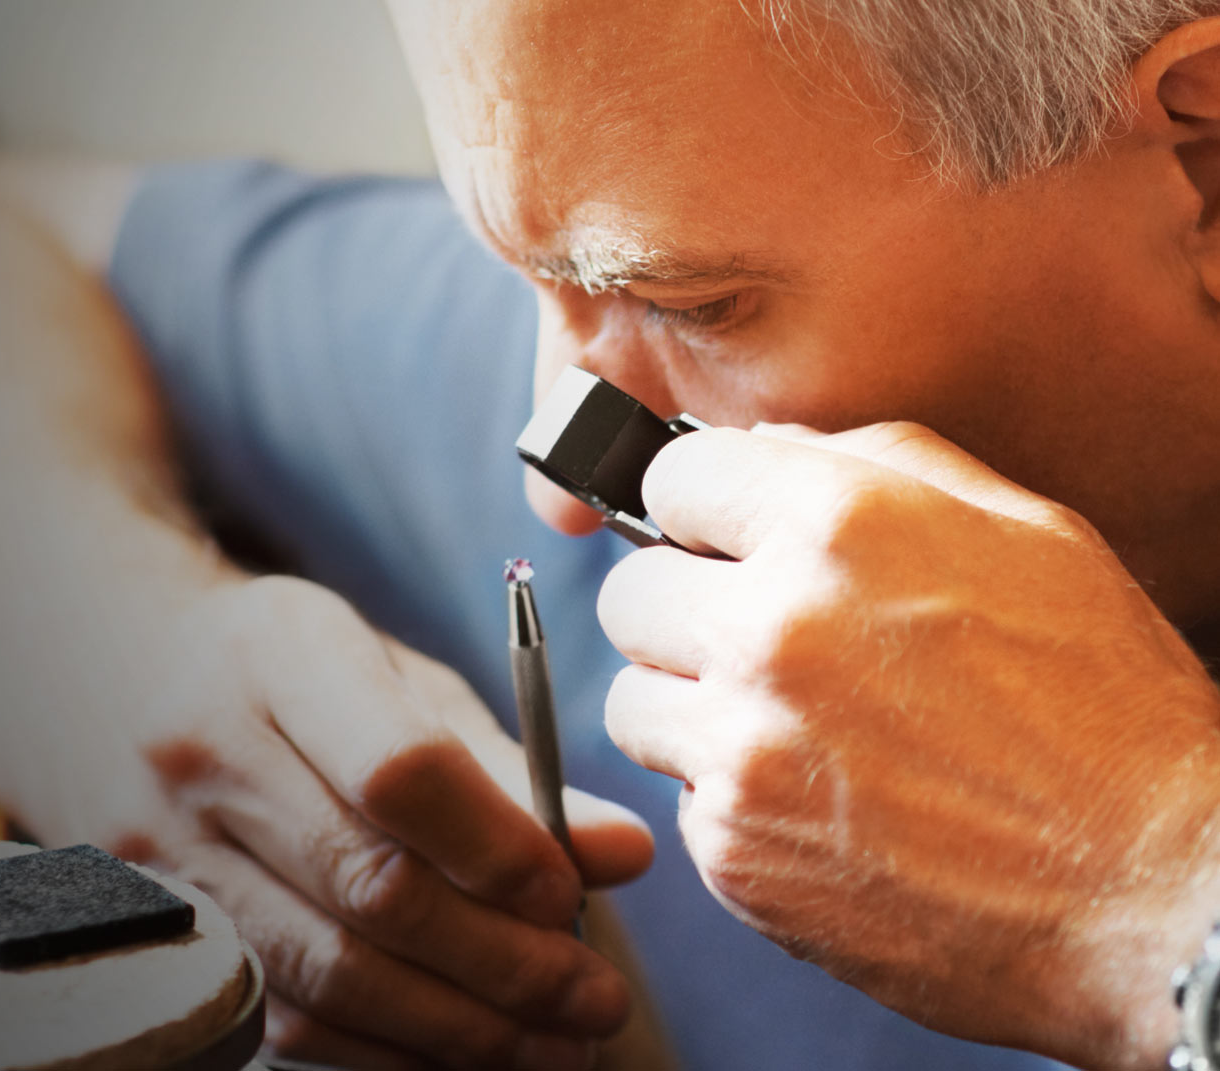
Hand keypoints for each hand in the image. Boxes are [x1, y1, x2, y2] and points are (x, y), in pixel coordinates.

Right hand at [85, 574, 654, 1069]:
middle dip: (503, 964)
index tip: (572, 895)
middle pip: (369, 888)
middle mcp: (200, 750)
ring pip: (326, 973)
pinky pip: (282, 1017)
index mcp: (274, 654)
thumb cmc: (284, 676)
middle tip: (595, 1002)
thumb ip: (505, 763)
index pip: (398, 770)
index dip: (500, 851)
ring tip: (552, 1047)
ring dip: (456, 1028)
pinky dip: (384, 1051)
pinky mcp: (157, 930)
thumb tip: (622, 855)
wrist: (98, 679)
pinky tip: (458, 1053)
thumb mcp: (386, 675)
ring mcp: (160, 851)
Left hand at [598, 421, 1219, 1069]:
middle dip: (684, 609)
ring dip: (690, 709)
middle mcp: (772, 626)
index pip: (674, 475)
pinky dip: (733, 801)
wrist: (1154, 897)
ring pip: (630, 699)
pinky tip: (823, 806)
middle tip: (756, 645)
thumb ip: (884, 465)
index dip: (701, 508)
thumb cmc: (1108, 711)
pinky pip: (679, 798)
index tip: (721, 540)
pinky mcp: (731, 846)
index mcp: (840, 524)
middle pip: (628, 592)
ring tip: (788, 731)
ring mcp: (741, 745)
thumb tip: (766, 445)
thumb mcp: (1031, 537)